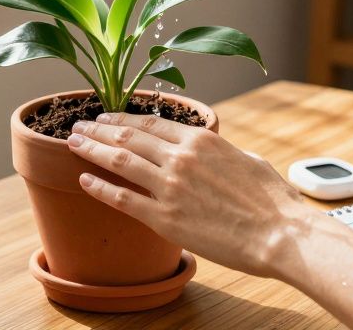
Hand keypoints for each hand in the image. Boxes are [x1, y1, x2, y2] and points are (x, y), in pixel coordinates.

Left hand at [67, 112, 311, 278]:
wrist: (279, 234)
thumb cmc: (271, 199)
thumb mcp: (245, 158)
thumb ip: (217, 152)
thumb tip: (207, 151)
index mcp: (200, 139)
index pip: (149, 122)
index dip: (121, 118)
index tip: (104, 118)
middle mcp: (180, 157)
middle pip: (127, 136)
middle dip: (98, 130)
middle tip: (77, 127)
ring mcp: (170, 187)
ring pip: (119, 161)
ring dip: (91, 151)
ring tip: (73, 144)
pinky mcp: (165, 218)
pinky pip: (123, 199)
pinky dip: (100, 187)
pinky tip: (83, 180)